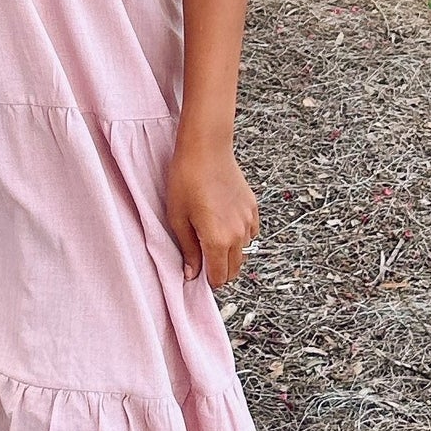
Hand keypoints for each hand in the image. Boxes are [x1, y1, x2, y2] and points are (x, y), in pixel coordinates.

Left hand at [165, 136, 259, 287]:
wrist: (206, 149)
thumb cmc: (185, 181)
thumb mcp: (177, 219)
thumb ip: (188, 250)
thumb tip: (191, 275)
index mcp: (217, 240)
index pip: (220, 277)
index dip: (209, 281)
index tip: (198, 276)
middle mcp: (238, 234)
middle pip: (235, 268)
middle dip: (220, 271)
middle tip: (202, 260)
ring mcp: (248, 221)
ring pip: (243, 251)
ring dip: (230, 253)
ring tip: (211, 238)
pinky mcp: (252, 208)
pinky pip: (250, 233)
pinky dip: (240, 236)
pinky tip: (224, 224)